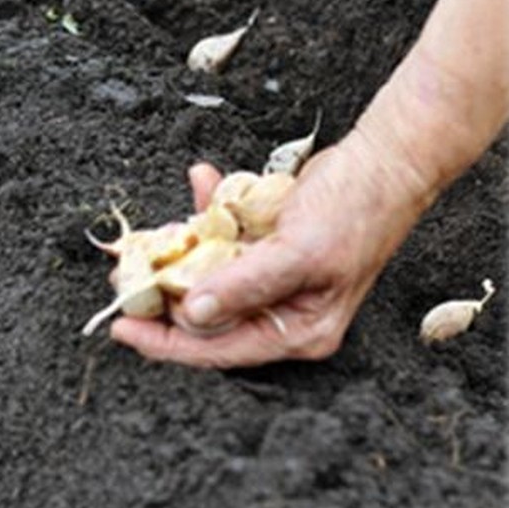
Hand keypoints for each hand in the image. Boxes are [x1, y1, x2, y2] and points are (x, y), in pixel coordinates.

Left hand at [109, 127, 433, 367]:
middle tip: (122, 279)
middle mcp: (280, 312)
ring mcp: (270, 280)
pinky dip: (205, 214)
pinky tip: (200, 180)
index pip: (217, 350)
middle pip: (204, 318)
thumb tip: (193, 314)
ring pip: (205, 278)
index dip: (165, 342)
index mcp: (296, 331)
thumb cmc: (358, 209)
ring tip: (144, 241)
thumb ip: (244, 286)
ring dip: (176, 254)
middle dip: (160, 297)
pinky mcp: (263, 248)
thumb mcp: (299, 253)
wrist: (386, 158)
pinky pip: (221, 240)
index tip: (122, 327)